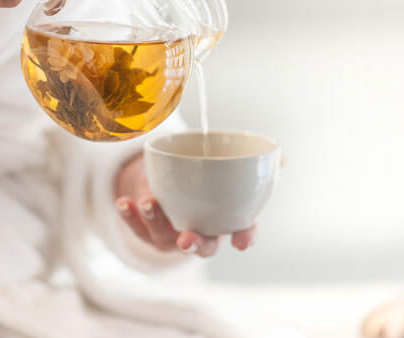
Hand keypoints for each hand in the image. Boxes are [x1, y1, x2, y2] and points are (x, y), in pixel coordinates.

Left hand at [113, 155, 258, 256]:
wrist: (170, 182)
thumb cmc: (205, 178)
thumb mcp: (227, 166)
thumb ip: (252, 162)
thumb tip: (279, 155)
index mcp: (226, 219)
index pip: (241, 231)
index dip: (244, 237)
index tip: (242, 242)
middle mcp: (201, 232)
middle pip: (203, 247)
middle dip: (195, 245)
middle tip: (187, 239)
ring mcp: (173, 235)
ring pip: (166, 238)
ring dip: (156, 222)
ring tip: (150, 201)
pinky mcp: (148, 232)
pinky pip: (138, 229)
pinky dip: (130, 217)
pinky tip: (124, 202)